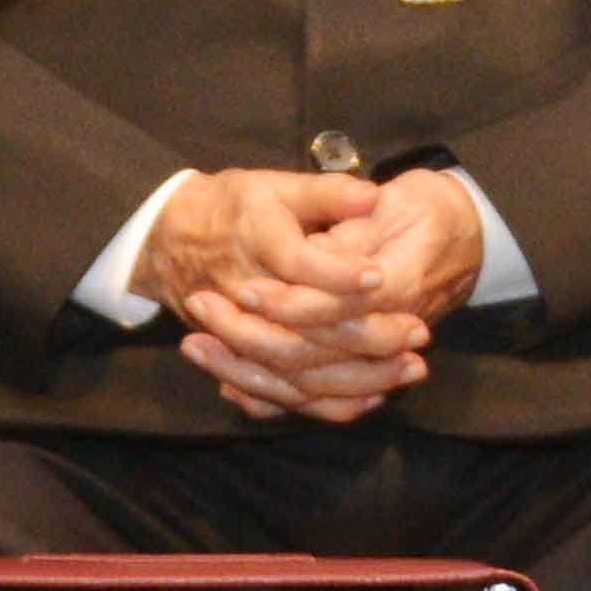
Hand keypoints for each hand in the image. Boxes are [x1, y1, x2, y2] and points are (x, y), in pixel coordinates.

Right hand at [151, 166, 433, 419]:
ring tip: (410, 369)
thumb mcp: (276, 187)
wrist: (171, 239)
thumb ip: (326, 193)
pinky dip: (327, 402)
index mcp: (256, 246)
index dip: (342, 275)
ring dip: (358, 377)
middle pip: (305, 334)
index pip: (300, 267)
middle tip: (419, 332)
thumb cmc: (232, 207)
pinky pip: (284, 395)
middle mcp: (244, 300)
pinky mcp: (243, 360)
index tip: (384, 277)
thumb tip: (373, 195)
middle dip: (366, 338)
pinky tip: (371, 398)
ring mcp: (240, 337)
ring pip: (298, 373)